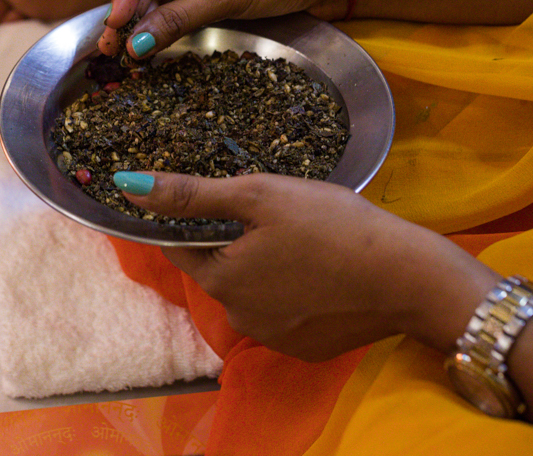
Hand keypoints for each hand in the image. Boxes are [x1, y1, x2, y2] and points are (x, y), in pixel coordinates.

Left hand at [114, 170, 498, 359]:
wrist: (407, 276)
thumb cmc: (332, 225)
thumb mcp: (259, 195)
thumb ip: (191, 193)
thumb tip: (125, 183)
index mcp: (221, 279)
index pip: (184, 246)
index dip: (197, 218)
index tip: (222, 199)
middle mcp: (239, 319)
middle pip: (222, 268)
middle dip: (239, 240)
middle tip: (280, 213)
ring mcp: (274, 339)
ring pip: (254, 291)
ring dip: (267, 267)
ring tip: (307, 238)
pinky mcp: (307, 349)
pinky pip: (286, 313)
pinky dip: (296, 291)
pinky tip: (324, 269)